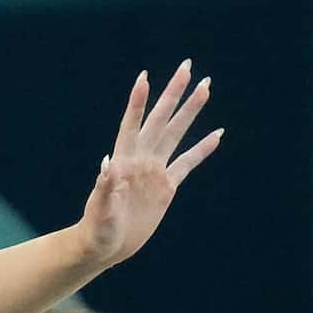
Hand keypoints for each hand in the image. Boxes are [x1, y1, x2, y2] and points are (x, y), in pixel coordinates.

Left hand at [77, 60, 221, 269]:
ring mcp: (155, 171)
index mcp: (123, 161)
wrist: (104, 246)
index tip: (144, 77)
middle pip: (160, 120)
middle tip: (187, 66)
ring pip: (176, 134)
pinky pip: (188, 163)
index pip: (131, 125)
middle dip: (174, 93)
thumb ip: (104, 189)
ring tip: (205, 87)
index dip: (138, 102)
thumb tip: (107, 165)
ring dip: (190, 111)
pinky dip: (202, 149)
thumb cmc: (96, 230)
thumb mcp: (99, 211)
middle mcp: (140, 160)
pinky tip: (217, 133)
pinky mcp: (166, 187)